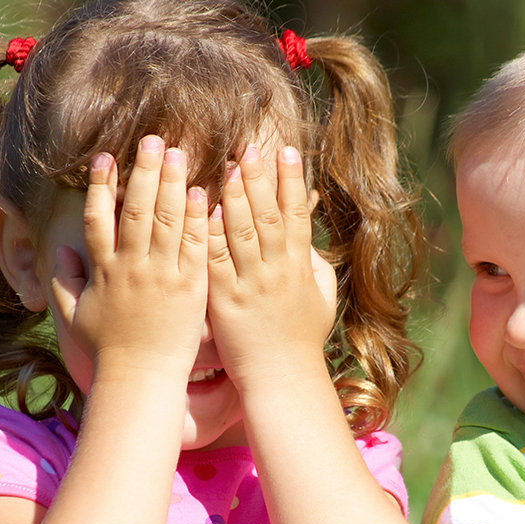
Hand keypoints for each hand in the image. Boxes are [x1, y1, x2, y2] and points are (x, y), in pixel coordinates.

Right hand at [49, 136, 209, 376]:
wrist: (142, 377)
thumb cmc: (109, 349)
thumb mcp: (77, 315)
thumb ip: (65, 281)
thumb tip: (60, 251)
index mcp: (104, 270)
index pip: (99, 218)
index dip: (101, 186)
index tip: (105, 157)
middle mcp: (132, 267)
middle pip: (137, 209)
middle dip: (145, 171)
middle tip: (154, 140)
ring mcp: (163, 275)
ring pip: (168, 220)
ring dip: (173, 183)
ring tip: (179, 153)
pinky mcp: (191, 286)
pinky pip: (195, 245)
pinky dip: (198, 218)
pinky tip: (203, 192)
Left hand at [206, 144, 336, 392]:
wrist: (282, 377)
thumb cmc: (302, 338)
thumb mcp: (321, 296)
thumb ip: (314, 263)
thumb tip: (305, 234)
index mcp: (300, 266)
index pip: (296, 214)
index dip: (291, 181)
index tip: (286, 151)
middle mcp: (277, 270)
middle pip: (267, 214)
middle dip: (258, 178)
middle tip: (248, 146)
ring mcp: (250, 284)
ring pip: (241, 231)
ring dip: (233, 196)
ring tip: (224, 165)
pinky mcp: (224, 300)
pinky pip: (215, 260)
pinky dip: (210, 233)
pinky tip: (203, 209)